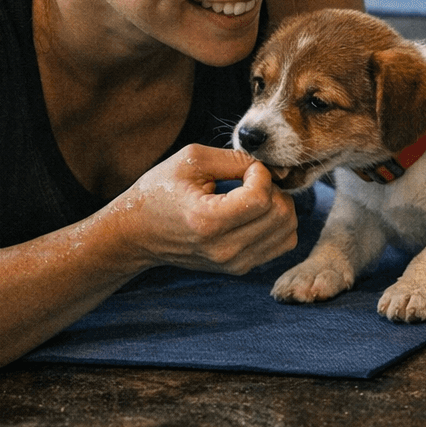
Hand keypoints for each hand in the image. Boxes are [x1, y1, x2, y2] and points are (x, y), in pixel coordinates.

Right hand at [109, 144, 298, 274]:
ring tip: (253, 195)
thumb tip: (272, 166)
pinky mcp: (240, 268)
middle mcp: (224, 249)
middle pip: (280, 214)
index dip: (261, 173)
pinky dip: (277, 223)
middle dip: (274, 188)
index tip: (245, 167)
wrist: (138, 233)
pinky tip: (256, 212)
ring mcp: (234, 263)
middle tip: (252, 180)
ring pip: (287, 230)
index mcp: (208, 221)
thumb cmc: (160, 190)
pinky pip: (282, 243)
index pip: (262, 198)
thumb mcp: (192, 160)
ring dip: (278, 205)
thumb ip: (236, 158)